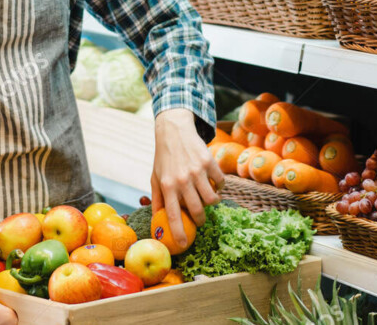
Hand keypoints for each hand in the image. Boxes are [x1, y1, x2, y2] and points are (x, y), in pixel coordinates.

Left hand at [151, 108, 223, 248]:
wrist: (174, 131)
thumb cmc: (164, 158)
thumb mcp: (155, 178)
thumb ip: (158, 200)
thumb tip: (157, 221)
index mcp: (167, 186)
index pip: (173, 215)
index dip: (178, 232)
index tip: (183, 245)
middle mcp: (182, 180)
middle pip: (197, 210)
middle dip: (200, 219)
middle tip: (200, 218)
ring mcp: (197, 171)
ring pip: (212, 199)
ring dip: (212, 203)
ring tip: (208, 199)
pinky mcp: (209, 162)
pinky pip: (221, 182)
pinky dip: (220, 186)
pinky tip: (215, 183)